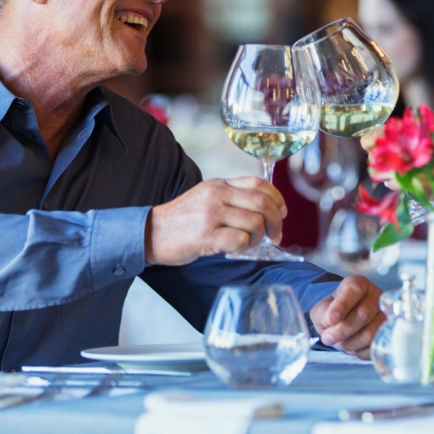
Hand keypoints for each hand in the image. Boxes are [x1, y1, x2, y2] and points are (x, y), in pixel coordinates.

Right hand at [145, 177, 286, 264]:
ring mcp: (211, 214)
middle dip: (276, 221)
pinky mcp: (205, 236)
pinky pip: (240, 239)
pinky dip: (245, 247)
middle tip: (276, 235)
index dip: (277, 198)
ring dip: (260, 237)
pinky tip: (236, 249)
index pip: (259, 183)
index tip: (282, 212)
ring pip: (254, 222)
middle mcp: (217, 195)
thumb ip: (231, 197)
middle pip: (262, 202)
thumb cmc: (182, 220)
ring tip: (250, 244)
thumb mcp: (206, 197)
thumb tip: (264, 209)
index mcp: (219, 184)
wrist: (151, 233)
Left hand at [310, 275, 383, 358]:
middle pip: (364, 315)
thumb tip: (331, 320)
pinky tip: (353, 346)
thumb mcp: (321, 310)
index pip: (354, 291)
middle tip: (329, 337)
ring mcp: (385, 315)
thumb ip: (324, 313)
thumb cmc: (332, 312)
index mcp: (358, 284)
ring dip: (350, 343)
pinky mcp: (388, 333)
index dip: (342, 306)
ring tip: (341, 342)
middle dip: (342, 330)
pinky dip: (360, 351)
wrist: (342, 322)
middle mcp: (376, 296)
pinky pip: (375, 347)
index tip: (330, 320)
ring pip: (370, 334)